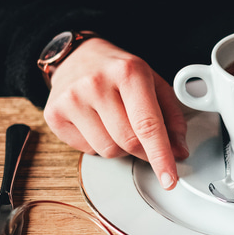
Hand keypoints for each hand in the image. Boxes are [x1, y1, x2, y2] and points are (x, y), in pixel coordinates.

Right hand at [44, 38, 188, 189]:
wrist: (77, 55)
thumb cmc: (119, 71)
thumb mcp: (153, 83)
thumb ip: (172, 117)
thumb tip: (179, 151)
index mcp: (128, 72)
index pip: (147, 125)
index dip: (161, 156)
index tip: (169, 179)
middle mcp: (96, 84)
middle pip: (129, 142)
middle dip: (144, 151)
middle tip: (146, 140)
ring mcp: (72, 99)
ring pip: (109, 150)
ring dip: (120, 146)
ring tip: (115, 121)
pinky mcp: (54, 114)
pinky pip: (87, 150)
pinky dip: (98, 144)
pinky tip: (96, 122)